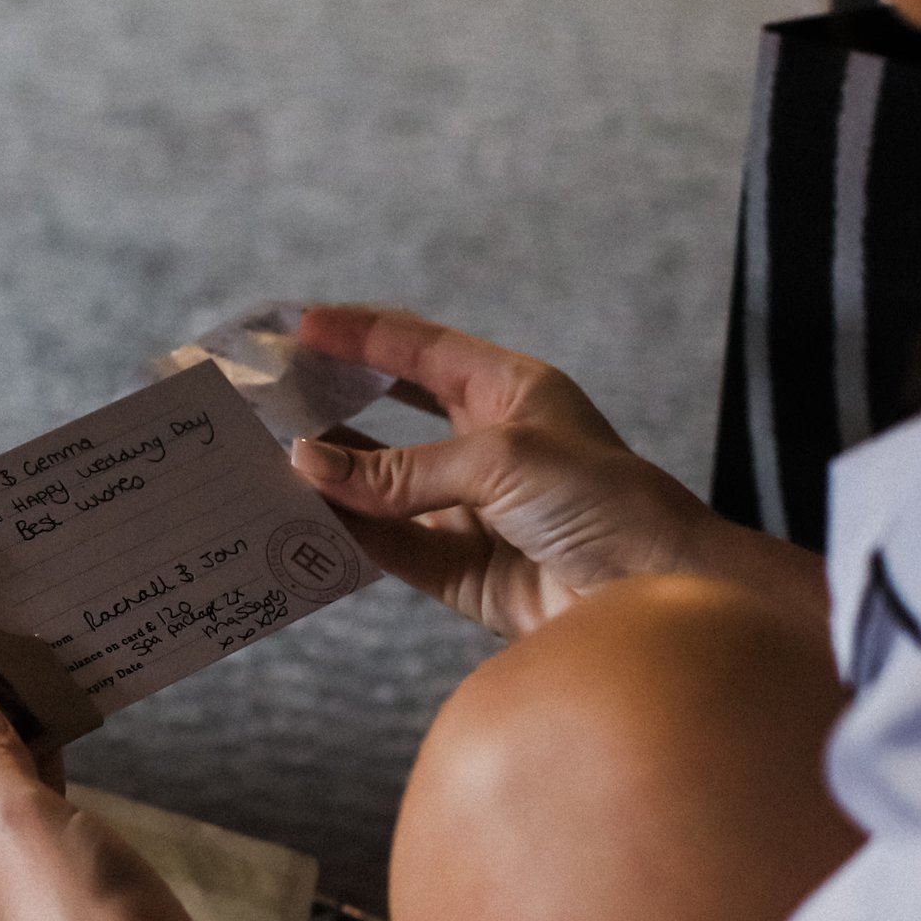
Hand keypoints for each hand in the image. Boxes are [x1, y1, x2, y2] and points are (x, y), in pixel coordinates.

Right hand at [294, 305, 825, 640]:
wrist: (655, 594)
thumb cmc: (604, 502)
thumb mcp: (501, 461)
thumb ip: (401, 469)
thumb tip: (308, 464)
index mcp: (509, 391)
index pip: (418, 350)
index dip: (359, 333)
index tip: (297, 326)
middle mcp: (487, 445)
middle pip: (391, 414)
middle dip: (331, 403)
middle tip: (266, 392)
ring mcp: (473, 508)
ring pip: (382, 486)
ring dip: (330, 475)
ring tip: (265, 458)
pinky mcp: (465, 570)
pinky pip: (390, 546)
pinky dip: (347, 533)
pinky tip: (302, 516)